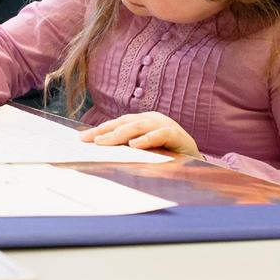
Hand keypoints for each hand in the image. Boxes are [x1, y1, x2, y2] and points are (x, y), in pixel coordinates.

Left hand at [79, 111, 200, 157]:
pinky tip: (134, 145)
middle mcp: (151, 119)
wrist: (197, 160)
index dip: (100, 130)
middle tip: (90, 141)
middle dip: (104, 132)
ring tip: (104, 142)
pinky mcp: (176, 134)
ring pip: (138, 127)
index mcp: (141, 121)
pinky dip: (146, 139)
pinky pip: (159, 135)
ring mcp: (164, 124)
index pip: (117, 124)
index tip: (82, 139)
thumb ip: (127, 149)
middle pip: (123, 123)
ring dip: (120, 135)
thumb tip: (102, 154)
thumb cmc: (167, 155)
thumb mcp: (144, 150)